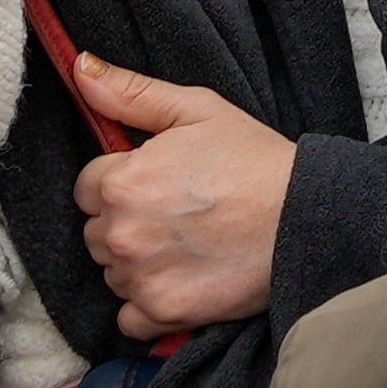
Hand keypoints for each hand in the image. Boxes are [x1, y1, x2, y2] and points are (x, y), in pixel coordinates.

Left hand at [76, 61, 296, 335]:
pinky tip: (183, 282)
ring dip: (137, 266)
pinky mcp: (162, 312)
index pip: (88, 188)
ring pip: (113, 274)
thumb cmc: (256, 160)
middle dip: (127, 224)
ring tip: (187, 247)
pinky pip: (129, 318)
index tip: (158, 186)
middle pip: (97, 233)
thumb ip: (131, 92)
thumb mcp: (197, 110)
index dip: (122, 184)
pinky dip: (149, 306)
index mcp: (122, 180)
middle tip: (177, 217)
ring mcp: (140, 276)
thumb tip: (80, 68)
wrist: (306, 217)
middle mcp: (121, 232)